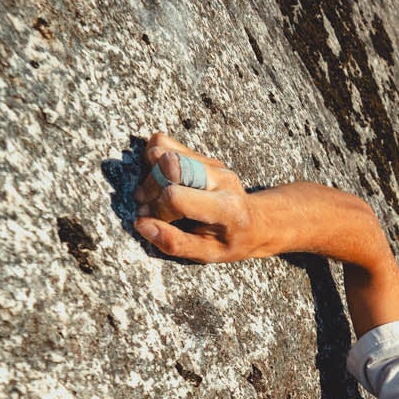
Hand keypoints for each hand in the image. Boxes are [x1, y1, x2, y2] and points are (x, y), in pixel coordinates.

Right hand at [133, 132, 272, 262]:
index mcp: (226, 207)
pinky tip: (159, 180)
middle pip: (169, 164)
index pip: (176, 196)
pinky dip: (153, 160)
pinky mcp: (203, 157)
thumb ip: (175, 243)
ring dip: (149, 172)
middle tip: (146, 205)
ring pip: (164, 150)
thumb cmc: (231, 242)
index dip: (157, 209)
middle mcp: (221, 178)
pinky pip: (165, 144)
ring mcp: (213, 164)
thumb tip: (141, 224)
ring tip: (151, 194)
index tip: (152, 221)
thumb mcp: (208, 254)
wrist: (256, 222)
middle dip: (150, 186)